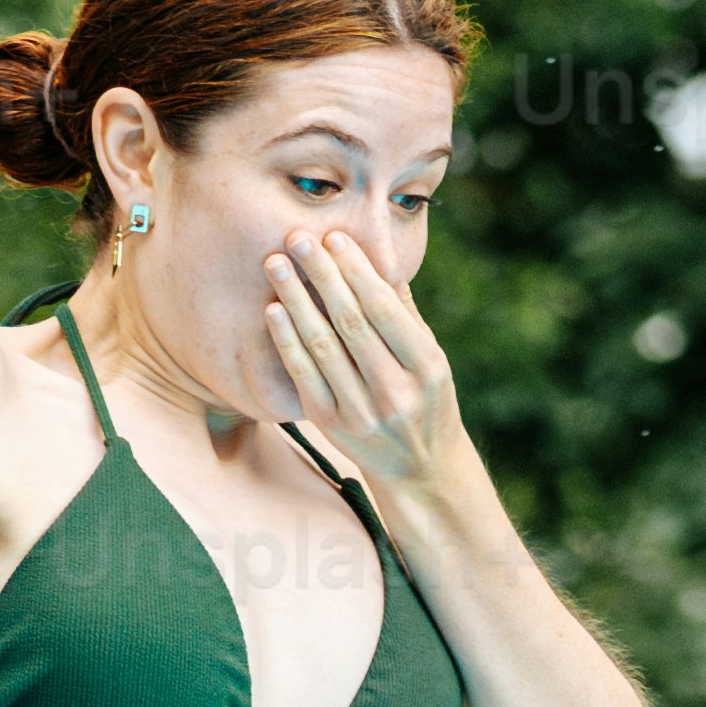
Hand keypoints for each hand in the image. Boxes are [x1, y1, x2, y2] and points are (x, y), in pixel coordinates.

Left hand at [257, 225, 459, 490]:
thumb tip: (378, 260)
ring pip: (322, 346)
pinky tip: (274, 310)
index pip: (384, 310)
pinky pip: (304, 376)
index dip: (356, 271)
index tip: (334, 237)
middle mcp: (395, 392)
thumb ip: (405, 313)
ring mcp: (362, 412)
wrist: (420, 469)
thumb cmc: (426, 398)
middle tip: (297, 237)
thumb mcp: (431, 358)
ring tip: (275, 263)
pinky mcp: (333, 425)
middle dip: (321, 275)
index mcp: (426, 367)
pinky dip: (287, 341)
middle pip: (350, 322)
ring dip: (295, 300)